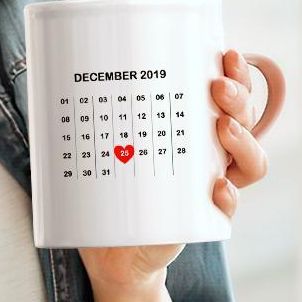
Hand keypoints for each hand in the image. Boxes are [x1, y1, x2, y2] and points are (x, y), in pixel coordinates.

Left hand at [78, 48, 271, 290]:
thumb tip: (50, 72)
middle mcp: (211, 153)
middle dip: (239, 97)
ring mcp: (213, 184)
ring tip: (222, 128)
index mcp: (191, 126)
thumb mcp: (102, 145)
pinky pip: (229, 207)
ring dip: (244, 141)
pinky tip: (216, 187)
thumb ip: (90, 115)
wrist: (110, 249)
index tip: (226, 53)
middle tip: (218, 87)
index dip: (236, 72)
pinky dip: (228, 196)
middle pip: (245, 118)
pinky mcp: (204, 219)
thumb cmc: (107, 188)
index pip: (227, 94)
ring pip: (251, 160)